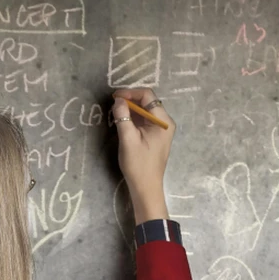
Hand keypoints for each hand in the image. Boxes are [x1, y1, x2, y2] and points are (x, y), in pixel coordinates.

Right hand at [111, 88, 174, 222]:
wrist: (146, 187)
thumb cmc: (138, 164)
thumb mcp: (128, 138)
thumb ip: (122, 116)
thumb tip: (118, 100)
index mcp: (163, 121)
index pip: (148, 96)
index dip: (130, 93)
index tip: (115, 97)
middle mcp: (165, 122)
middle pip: (147, 101)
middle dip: (130, 100)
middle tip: (113, 104)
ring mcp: (161, 129)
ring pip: (144, 110)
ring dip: (130, 109)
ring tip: (115, 112)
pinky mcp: (155, 136)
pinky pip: (144, 120)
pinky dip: (133, 118)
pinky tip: (122, 121)